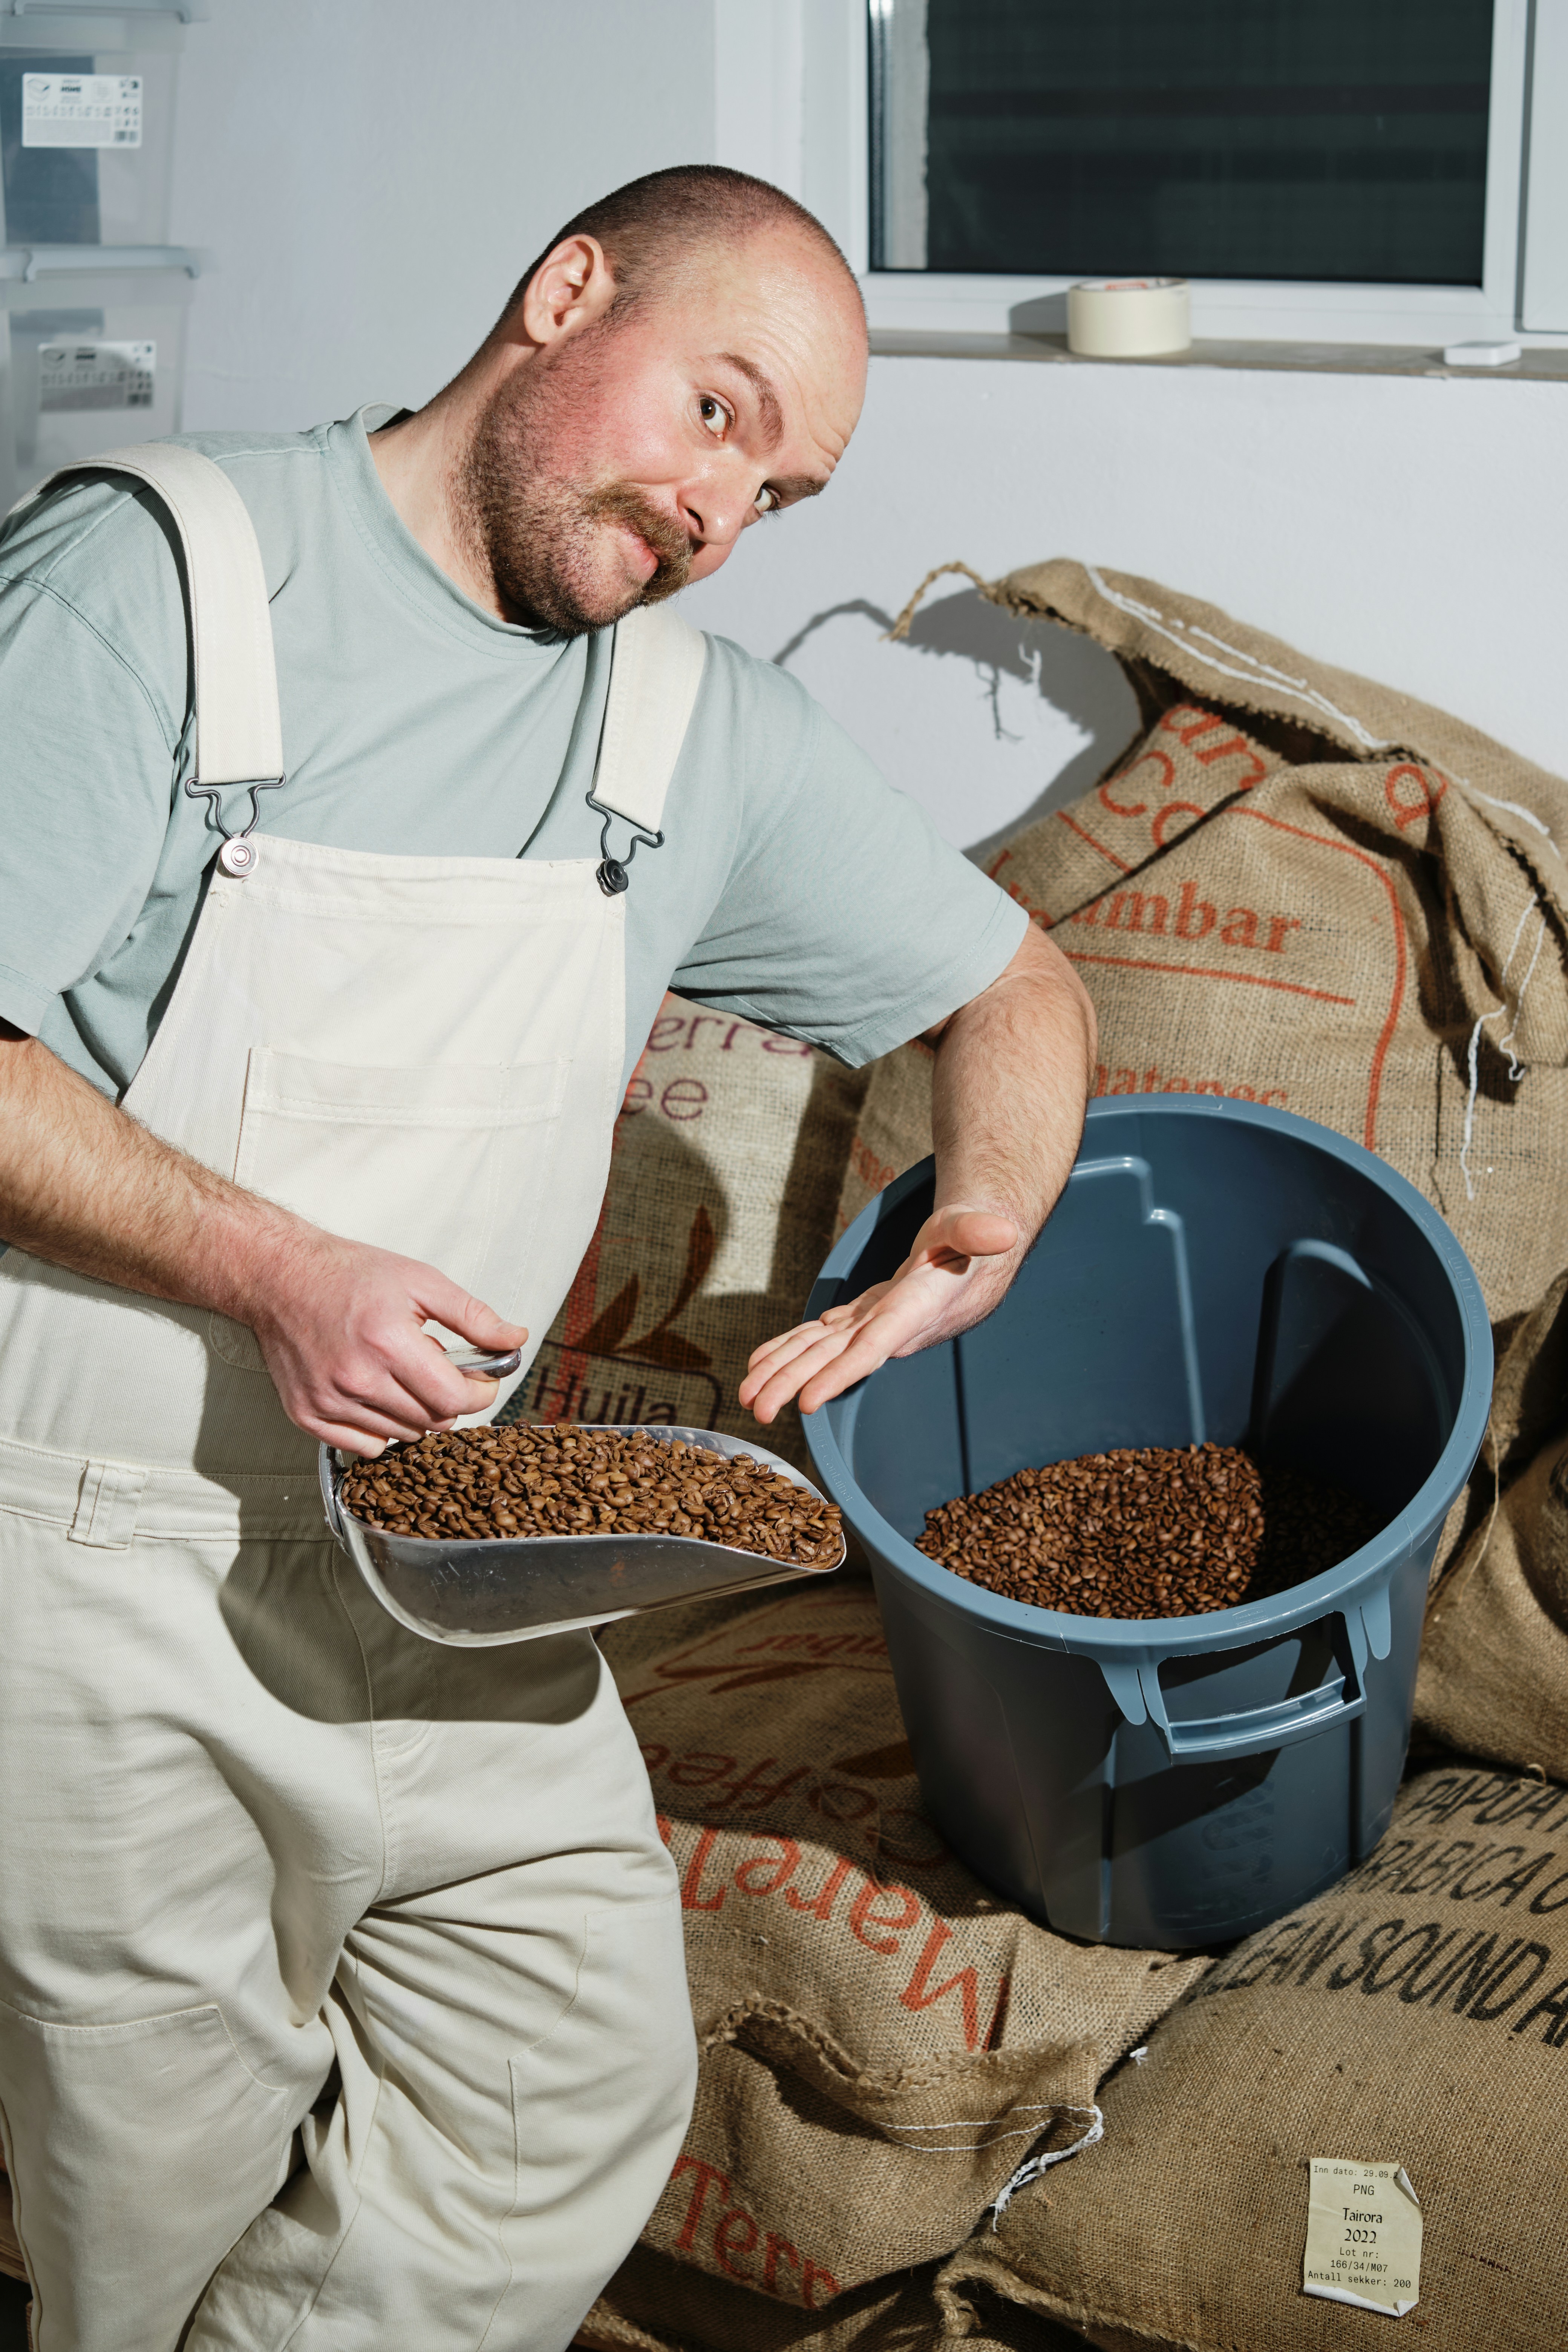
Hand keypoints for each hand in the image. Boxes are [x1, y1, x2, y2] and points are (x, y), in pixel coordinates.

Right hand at [241, 1223, 526, 1456]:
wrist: (281, 1278)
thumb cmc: (348, 1275)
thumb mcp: (421, 1281)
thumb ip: (473, 1315)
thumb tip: (515, 1339)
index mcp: (388, 1342)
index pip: (454, 1398)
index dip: (479, 1392)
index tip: (479, 1379)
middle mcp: (356, 1378)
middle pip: (432, 1420)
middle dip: (447, 1399)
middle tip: (436, 1368)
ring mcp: (328, 1400)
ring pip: (402, 1435)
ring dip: (414, 1413)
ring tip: (400, 1374)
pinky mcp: (307, 1414)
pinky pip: (364, 1446)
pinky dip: (379, 1429)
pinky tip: (375, 1395)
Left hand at [739, 1204, 1017, 1425]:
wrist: (972, 1261)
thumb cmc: (971, 1240)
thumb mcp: (972, 1228)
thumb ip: (977, 1231)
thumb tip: (1000, 1232)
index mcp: (914, 1310)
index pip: (873, 1347)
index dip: (840, 1375)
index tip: (808, 1400)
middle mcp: (888, 1328)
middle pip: (834, 1359)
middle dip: (794, 1384)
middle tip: (757, 1410)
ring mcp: (870, 1325)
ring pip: (819, 1352)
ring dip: (782, 1374)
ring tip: (747, 1397)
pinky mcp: (858, 1318)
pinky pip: (817, 1338)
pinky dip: (788, 1348)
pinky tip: (760, 1363)